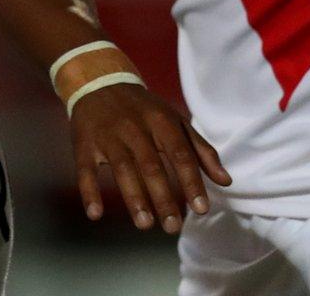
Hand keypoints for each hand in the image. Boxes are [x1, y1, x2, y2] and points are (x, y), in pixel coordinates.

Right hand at [70, 82, 230, 233]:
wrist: (99, 82)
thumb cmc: (144, 109)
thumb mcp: (175, 120)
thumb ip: (201, 150)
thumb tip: (225, 182)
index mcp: (161, 121)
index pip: (180, 154)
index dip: (191, 182)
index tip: (201, 209)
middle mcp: (134, 128)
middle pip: (151, 166)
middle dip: (163, 198)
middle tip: (173, 227)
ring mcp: (108, 136)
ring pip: (122, 169)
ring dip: (133, 198)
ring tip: (146, 225)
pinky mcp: (84, 143)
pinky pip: (86, 169)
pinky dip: (89, 192)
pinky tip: (95, 215)